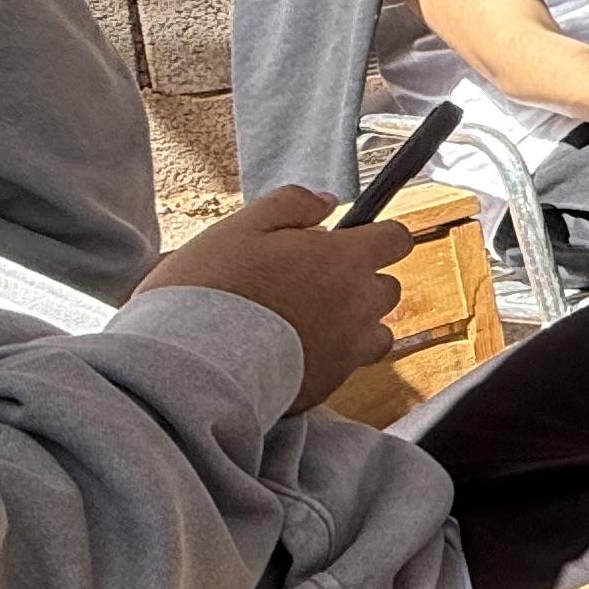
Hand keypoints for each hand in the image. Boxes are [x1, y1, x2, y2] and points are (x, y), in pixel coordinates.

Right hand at [141, 189, 411, 415]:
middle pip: (386, 288)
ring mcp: (348, 349)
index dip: (377, 236)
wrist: (193, 362)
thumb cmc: (213, 288)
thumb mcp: (243, 226)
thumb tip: (325, 203)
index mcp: (344, 260)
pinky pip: (346, 368)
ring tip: (306, 322)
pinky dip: (329, 358)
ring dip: (354, 325)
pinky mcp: (329, 386)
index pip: (396, 239)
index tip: (353, 240)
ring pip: (376, 333)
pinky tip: (291, 352)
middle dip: (361, 282)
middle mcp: (358, 305)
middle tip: (311, 282)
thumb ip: (292, 206)